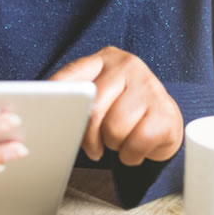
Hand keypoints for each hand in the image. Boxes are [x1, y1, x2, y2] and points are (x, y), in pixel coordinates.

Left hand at [48, 47, 183, 165]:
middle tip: (94, 145)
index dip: (58, 98)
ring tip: (120, 140)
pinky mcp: (166, 113)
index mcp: (105, 59)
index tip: (49, 116)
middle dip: (89, 135)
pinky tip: (135, 147)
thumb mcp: (99, 95)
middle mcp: (128, 66)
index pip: (72, 77)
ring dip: (113, 145)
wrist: (164, 123)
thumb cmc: (123, 111)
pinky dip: (131, 155)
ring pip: (114, 129)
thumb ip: (76, 97)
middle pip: (93, 108)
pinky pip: (136, 144)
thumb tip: (47, 114)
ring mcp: (150, 87)